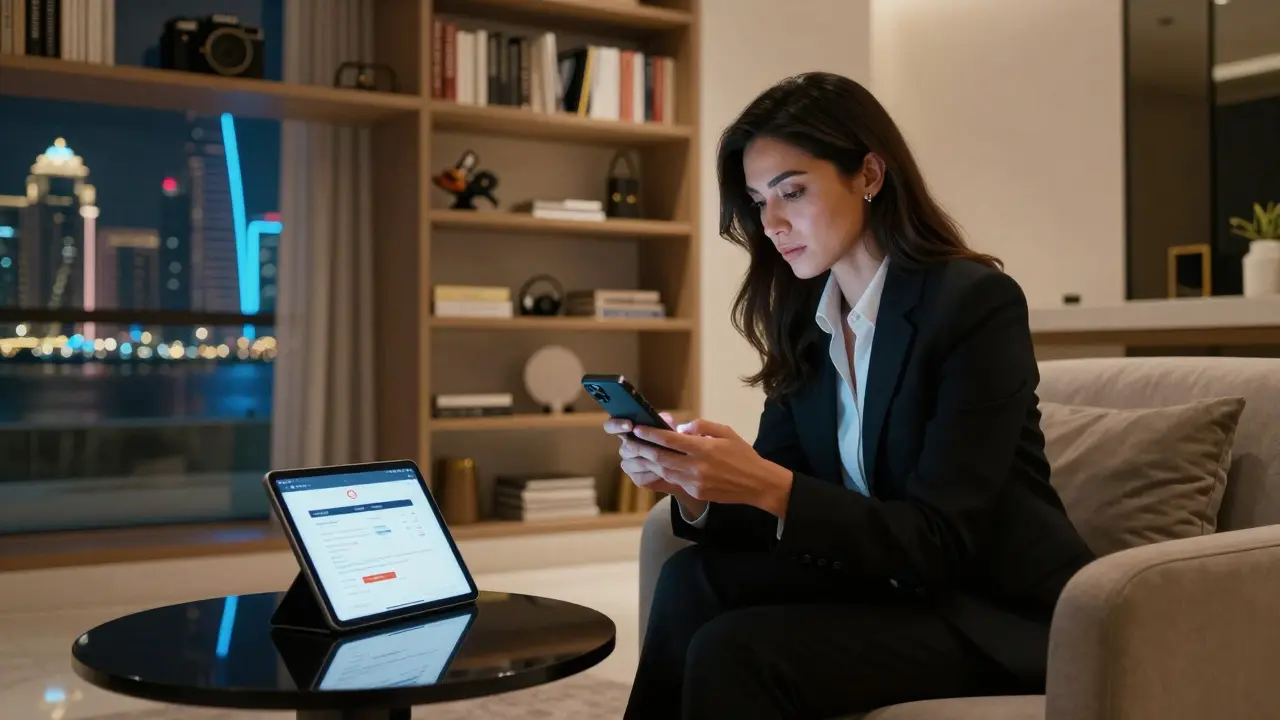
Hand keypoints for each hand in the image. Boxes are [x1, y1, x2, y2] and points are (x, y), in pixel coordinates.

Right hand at [604, 414, 695, 501]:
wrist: (682, 466)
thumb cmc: (673, 441)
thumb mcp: (671, 427)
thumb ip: (666, 421)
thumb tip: (665, 421)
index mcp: (628, 431)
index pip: (611, 426)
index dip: (616, 425)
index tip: (630, 425)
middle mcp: (625, 447)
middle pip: (626, 448)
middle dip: (642, 447)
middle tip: (657, 446)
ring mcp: (629, 464)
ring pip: (635, 463)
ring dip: (651, 461)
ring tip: (667, 459)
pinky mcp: (637, 479)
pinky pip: (642, 477)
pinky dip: (655, 474)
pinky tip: (665, 472)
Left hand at [629, 419, 793, 517]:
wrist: (757, 484)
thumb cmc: (742, 454)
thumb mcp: (726, 432)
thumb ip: (702, 427)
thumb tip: (680, 428)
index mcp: (704, 448)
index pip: (670, 440)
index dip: (651, 434)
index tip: (638, 428)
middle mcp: (697, 466)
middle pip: (661, 457)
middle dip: (642, 449)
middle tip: (629, 441)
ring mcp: (695, 482)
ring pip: (663, 471)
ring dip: (648, 462)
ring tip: (637, 453)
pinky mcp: (696, 492)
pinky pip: (674, 480)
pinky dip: (663, 472)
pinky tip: (655, 465)